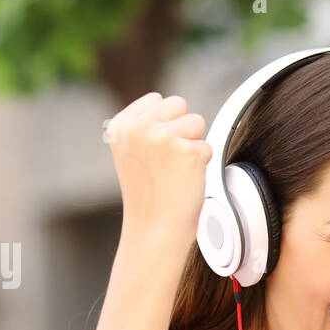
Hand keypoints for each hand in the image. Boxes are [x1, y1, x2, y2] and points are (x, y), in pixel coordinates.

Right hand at [106, 92, 212, 240]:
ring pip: (196, 121)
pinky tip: (185, 180)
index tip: (157, 152)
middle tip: (169, 161)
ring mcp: (161, 137)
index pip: (158, 100)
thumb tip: (166, 104)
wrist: (154, 229)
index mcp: (121, 125)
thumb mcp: (132, 152)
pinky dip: (202, 165)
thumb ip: (144, 125)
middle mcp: (138, 127)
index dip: (165, 124)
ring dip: (193, 145)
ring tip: (176, 169)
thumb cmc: (149, 195)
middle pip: (179, 104)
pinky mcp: (186, 151)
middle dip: (181, 129)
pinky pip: (208, 147)